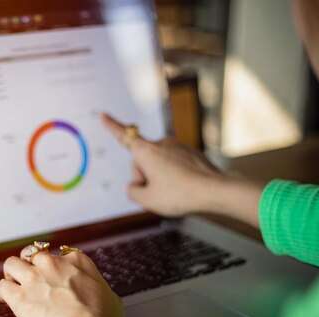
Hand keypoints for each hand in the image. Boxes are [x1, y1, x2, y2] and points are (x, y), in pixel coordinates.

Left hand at [0, 247, 123, 316]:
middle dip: (31, 264)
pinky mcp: (19, 296)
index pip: (62, 254)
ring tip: (13, 282)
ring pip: (12, 263)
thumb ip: (96, 289)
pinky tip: (5, 298)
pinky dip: (2, 292)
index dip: (57, 266)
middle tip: (31, 276)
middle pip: (34, 254)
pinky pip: (2, 286)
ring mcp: (34, 278)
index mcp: (77, 262)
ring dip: (11, 273)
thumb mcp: (110, 297)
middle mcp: (53, 264)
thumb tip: (97, 294)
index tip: (56, 275)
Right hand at [101, 113, 263, 226]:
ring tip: (173, 192)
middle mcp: (161, 144)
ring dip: (160, 177)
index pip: (123, 136)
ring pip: (158, 164)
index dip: (111, 126)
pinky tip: (183, 188)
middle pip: (141, 161)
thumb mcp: (147, 200)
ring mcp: (177, 147)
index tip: (103, 115)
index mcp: (146, 151)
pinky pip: (174, 165)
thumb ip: (132, 192)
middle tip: (156, 194)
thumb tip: (134, 186)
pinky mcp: (190, 153)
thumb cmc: (181, 194)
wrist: (215, 191)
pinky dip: (174, 176)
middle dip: (144, 177)